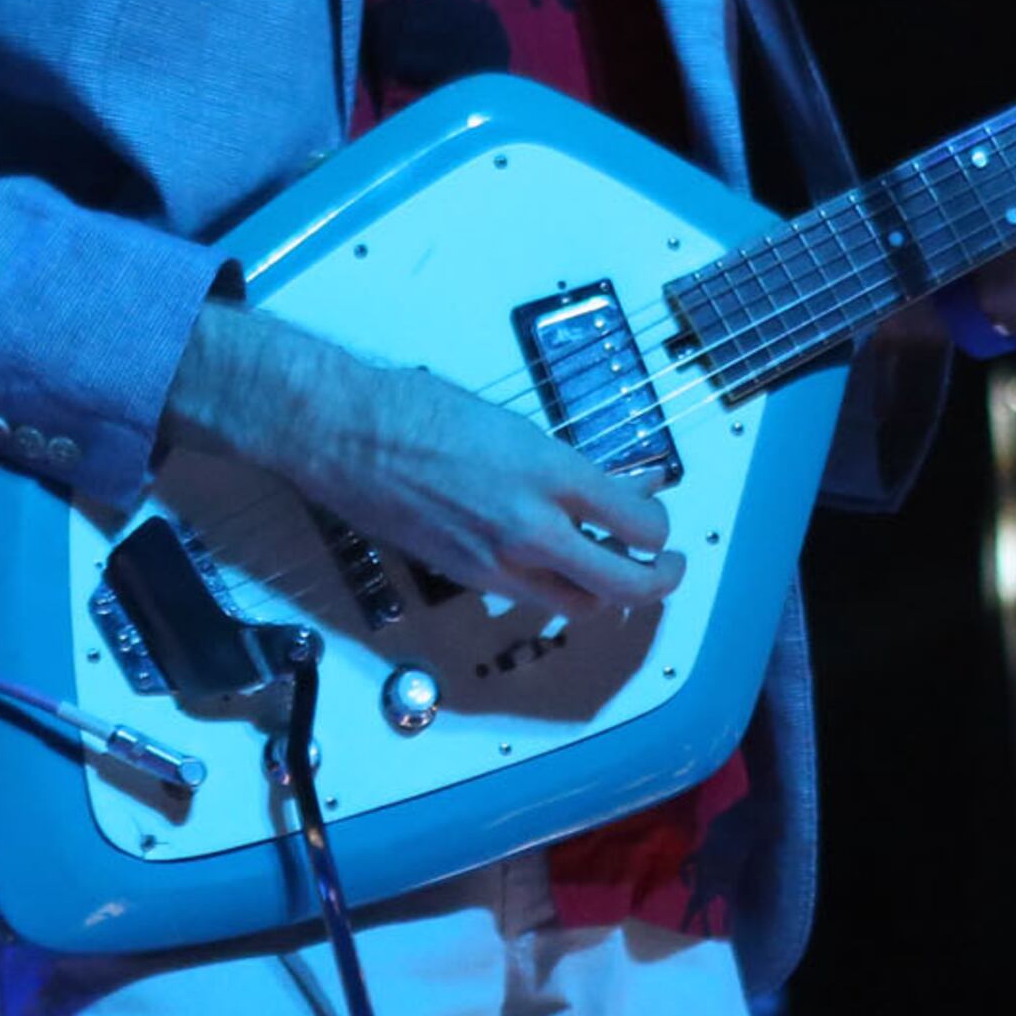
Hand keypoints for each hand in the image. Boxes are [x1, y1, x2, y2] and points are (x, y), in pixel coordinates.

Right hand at [165, 306, 681, 624]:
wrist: (347, 435)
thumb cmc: (424, 411)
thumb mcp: (516, 425)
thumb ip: (573, 464)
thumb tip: (623, 484)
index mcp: (548, 472)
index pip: (637, 523)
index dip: (661, 527)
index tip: (661, 519)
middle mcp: (529, 526)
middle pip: (622, 584)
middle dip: (658, 581)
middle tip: (668, 568)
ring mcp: (496, 560)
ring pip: (579, 603)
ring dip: (609, 594)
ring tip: (619, 571)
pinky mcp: (466, 578)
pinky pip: (530, 599)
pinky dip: (557, 591)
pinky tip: (559, 566)